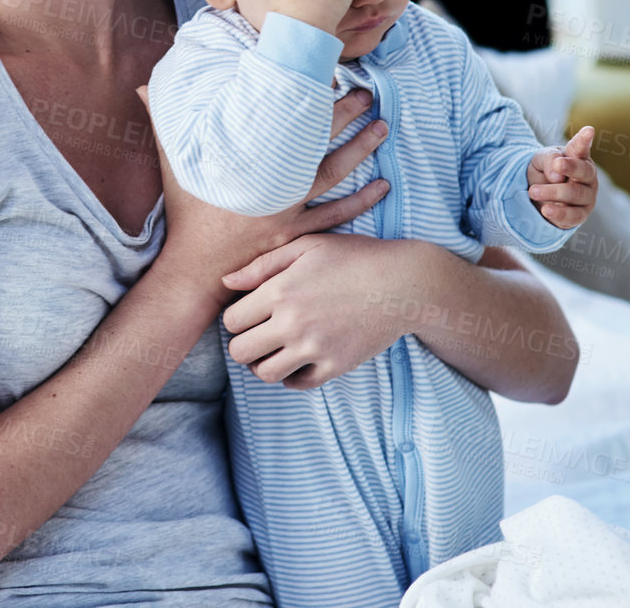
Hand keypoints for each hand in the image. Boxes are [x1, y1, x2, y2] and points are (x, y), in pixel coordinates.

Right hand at [136, 84, 389, 307]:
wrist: (195, 271)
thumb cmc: (187, 214)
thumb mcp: (175, 165)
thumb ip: (163, 124)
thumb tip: (141, 88)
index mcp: (248, 165)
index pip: (286, 123)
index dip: (309, 99)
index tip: (328, 76)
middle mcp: (274, 188)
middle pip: (317, 145)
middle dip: (345, 117)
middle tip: (367, 95)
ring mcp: (289, 215)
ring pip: (334, 179)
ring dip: (361, 152)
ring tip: (382, 129)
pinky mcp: (298, 237)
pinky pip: (336, 217)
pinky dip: (361, 202)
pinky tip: (382, 188)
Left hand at [219, 233, 422, 389]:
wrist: (403, 283)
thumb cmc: (354, 257)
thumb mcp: (307, 246)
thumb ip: (263, 265)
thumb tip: (226, 281)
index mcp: (280, 291)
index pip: (231, 321)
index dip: (235, 319)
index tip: (248, 314)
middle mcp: (292, 323)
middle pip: (240, 352)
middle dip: (242, 344)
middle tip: (255, 335)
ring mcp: (314, 347)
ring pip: (265, 373)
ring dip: (262, 364)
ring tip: (272, 350)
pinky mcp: (335, 365)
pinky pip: (297, 383)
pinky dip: (290, 376)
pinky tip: (296, 359)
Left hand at [525, 126, 597, 227]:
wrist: (539, 197)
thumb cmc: (545, 172)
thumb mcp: (540, 160)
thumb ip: (549, 160)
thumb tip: (557, 175)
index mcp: (577, 157)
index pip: (581, 147)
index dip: (584, 140)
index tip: (589, 130)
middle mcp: (587, 176)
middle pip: (584, 170)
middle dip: (571, 167)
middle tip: (557, 164)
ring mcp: (587, 196)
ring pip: (575, 193)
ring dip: (553, 192)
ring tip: (533, 191)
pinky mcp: (581, 214)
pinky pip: (573, 216)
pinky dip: (559, 213)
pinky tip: (546, 209)